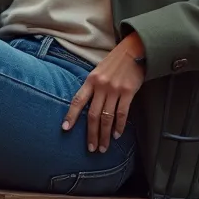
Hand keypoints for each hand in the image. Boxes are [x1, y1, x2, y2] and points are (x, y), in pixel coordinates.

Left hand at [62, 32, 146, 152]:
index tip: (65, 128)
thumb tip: (86, 105)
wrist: (134, 50)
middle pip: (93, 115)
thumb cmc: (115, 62)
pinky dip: (119, 126)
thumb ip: (92, 86)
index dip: (71, 115)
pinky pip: (122, 113)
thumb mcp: (98, 70)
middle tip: (91, 148)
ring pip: (107, 117)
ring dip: (105, 135)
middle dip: (91, 134)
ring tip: (103, 147)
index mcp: (91, 80)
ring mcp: (115, 89)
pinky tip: (116, 134)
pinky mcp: (128, 92)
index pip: (78, 101)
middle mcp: (101, 86)